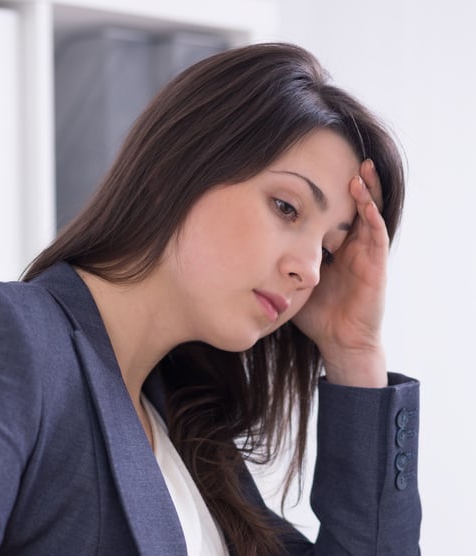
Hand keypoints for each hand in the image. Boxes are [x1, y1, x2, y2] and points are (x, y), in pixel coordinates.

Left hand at [293, 159, 388, 386]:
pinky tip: (364, 198)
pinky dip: (373, 214)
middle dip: (347, 180)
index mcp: (332, 246)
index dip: (322, 191)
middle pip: (351, 204)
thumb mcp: (289, 282)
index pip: (328, 211)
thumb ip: (274, 265)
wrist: (339, 343)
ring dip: (365, 189)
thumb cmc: (315, 316)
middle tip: (339, 153)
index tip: (307, 168)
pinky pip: (377, 234)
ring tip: (360, 166)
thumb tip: (238, 252)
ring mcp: (366, 253)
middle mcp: (351, 245)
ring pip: (369, 212)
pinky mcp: (377, 265)